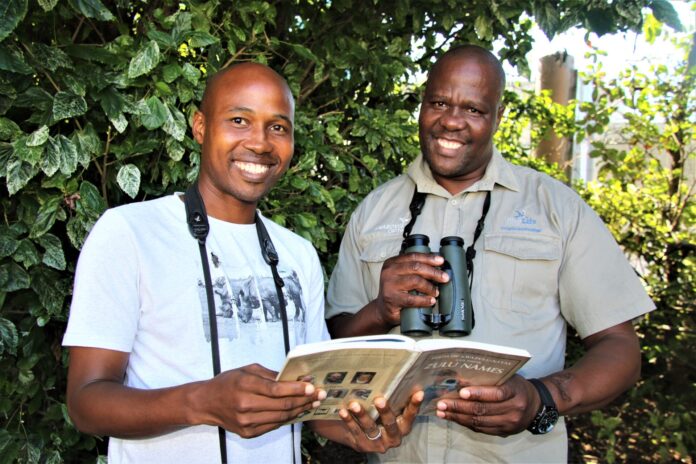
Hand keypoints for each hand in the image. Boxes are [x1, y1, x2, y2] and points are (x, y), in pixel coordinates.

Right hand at [196, 363, 320, 437]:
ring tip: (312, 403)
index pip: (276, 389)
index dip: (297, 388)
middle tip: (319, 394)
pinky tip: (298, 412)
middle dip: (304, 400)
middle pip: (282, 405)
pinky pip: (274, 426)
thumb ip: (271, 375)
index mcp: (245, 385)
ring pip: (281, 418)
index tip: (312, 386)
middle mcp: (245, 405)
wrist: (206, 403)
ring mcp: (246, 422)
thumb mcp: (247, 370)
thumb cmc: (229, 382)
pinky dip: (288, 419)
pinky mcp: (248, 433)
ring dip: (300, 410)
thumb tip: (297, 377)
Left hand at [337, 391, 423, 452]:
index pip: (410, 415)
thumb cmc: (379, 417)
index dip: (415, 405)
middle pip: (390, 424)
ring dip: (362, 415)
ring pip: (370, 428)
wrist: (361, 435)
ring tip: (354, 404)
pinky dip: (349, 421)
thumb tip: (402, 376)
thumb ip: (396, 400)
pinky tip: (343, 411)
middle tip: (379, 399)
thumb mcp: (390, 411)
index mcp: (403, 427)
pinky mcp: (363, 445)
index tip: (419, 393)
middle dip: (385, 412)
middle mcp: (393, 438)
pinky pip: (355, 431)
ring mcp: (378, 443)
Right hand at [374, 253, 447, 326]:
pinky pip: (412, 299)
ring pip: (415, 281)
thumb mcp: (401, 275)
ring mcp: (389, 285)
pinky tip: (431, 300)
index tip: (441, 261)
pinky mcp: (392, 299)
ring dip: (430, 287)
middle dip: (433, 272)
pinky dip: (424, 300)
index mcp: (392, 263)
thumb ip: (413, 269)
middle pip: (416, 267)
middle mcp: (389, 272)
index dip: (428, 258)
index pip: (413, 256)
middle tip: (445, 277)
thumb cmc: (396, 291)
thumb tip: (437, 264)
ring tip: (436, 292)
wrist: (383, 309)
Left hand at [434, 375, 538, 435]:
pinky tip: (453, 418)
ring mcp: (510, 423)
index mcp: (516, 391)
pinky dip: (465, 423)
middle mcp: (514, 409)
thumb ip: (488, 378)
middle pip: (484, 410)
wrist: (535, 404)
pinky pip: (482, 429)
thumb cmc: (516, 386)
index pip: (497, 394)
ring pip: (480, 422)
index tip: (461, 392)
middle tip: (442, 403)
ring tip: (442, 412)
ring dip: (458, 417)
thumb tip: (459, 378)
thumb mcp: (507, 377)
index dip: (478, 393)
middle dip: (459, 407)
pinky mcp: (504, 432)